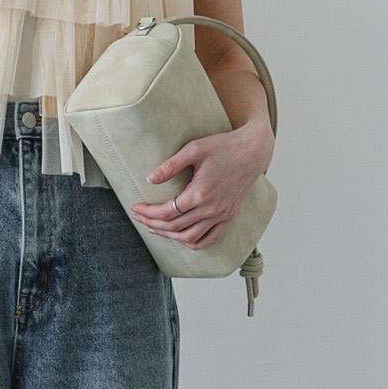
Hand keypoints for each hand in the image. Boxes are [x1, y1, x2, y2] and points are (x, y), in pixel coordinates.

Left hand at [130, 122, 273, 248]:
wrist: (253, 151)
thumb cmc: (224, 146)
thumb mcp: (194, 149)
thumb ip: (171, 165)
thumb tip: (150, 179)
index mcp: (200, 193)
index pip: (167, 212)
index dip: (148, 213)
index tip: (135, 207)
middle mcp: (211, 209)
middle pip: (174, 227)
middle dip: (152, 224)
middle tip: (139, 217)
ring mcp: (221, 216)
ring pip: (190, 238)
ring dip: (169, 236)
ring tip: (154, 227)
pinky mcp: (228, 217)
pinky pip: (209, 239)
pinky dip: (192, 242)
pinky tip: (179, 236)